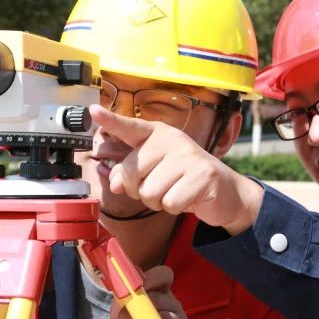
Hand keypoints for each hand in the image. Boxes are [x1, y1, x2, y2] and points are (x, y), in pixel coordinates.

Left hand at [89, 105, 263, 233]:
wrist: (225, 192)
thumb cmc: (184, 180)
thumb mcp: (154, 173)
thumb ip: (130, 173)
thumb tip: (115, 181)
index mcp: (157, 135)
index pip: (130, 128)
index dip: (111, 121)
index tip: (93, 111)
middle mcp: (171, 140)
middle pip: (131, 173)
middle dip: (139, 190)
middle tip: (161, 187)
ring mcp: (188, 156)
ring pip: (149, 192)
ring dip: (158, 202)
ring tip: (175, 192)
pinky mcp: (202, 175)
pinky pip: (169, 203)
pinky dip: (175, 208)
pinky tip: (188, 198)